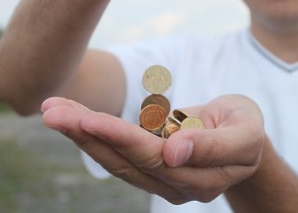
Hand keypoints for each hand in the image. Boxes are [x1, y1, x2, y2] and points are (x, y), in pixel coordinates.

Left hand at [41, 94, 263, 203]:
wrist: (244, 137)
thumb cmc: (246, 126)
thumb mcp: (245, 129)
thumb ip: (215, 144)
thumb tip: (175, 152)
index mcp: (204, 177)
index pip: (154, 157)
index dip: (120, 138)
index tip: (88, 120)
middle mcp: (178, 186)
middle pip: (126, 160)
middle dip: (88, 134)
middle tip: (52, 111)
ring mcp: (162, 181)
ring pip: (116, 160)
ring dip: (81, 135)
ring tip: (51, 111)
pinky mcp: (150, 170)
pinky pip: (117, 154)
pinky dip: (92, 135)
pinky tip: (68, 119)